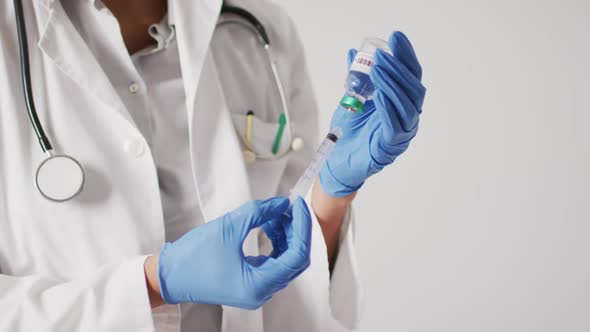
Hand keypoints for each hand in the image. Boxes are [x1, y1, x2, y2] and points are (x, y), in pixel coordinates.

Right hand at [156, 196, 311, 309]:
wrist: (169, 276)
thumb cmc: (192, 258)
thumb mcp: (228, 227)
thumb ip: (259, 213)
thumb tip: (282, 204)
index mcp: (258, 285)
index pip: (296, 256)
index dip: (302, 228)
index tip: (299, 207)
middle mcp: (262, 292)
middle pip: (294, 260)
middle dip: (294, 230)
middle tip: (289, 208)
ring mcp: (257, 289)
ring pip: (286, 260)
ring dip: (285, 235)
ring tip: (274, 214)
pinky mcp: (251, 283)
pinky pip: (274, 263)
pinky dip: (275, 243)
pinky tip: (268, 225)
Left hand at [319, 31, 425, 196]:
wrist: (337, 160)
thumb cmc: (348, 131)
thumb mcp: (351, 98)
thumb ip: (356, 78)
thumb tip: (354, 53)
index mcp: (401, 104)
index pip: (410, 76)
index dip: (406, 56)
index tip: (396, 38)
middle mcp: (406, 118)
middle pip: (413, 90)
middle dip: (399, 69)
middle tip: (384, 55)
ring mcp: (401, 134)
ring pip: (407, 107)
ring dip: (393, 85)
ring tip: (378, 70)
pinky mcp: (389, 147)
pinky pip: (394, 126)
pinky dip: (388, 108)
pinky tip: (379, 95)